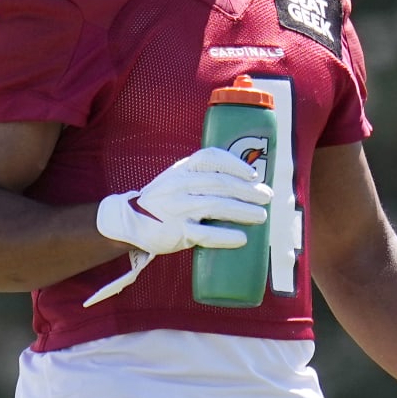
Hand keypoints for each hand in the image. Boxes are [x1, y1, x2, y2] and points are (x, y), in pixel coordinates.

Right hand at [94, 146, 271, 263]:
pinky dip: (225, 236)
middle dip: (248, 191)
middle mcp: (180, 185)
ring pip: (217, 206)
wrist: (130, 221)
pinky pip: (205, 234)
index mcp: (183, 169)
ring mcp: (178, 209)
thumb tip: (246, 182)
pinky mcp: (177, 232)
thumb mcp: (178, 178)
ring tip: (261, 216)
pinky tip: (241, 239)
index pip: (211, 158)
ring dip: (243, 211)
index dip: (235, 164)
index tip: (253, 174)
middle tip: (267, 197)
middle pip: (221, 184)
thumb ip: (203, 176)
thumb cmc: (164, 199)